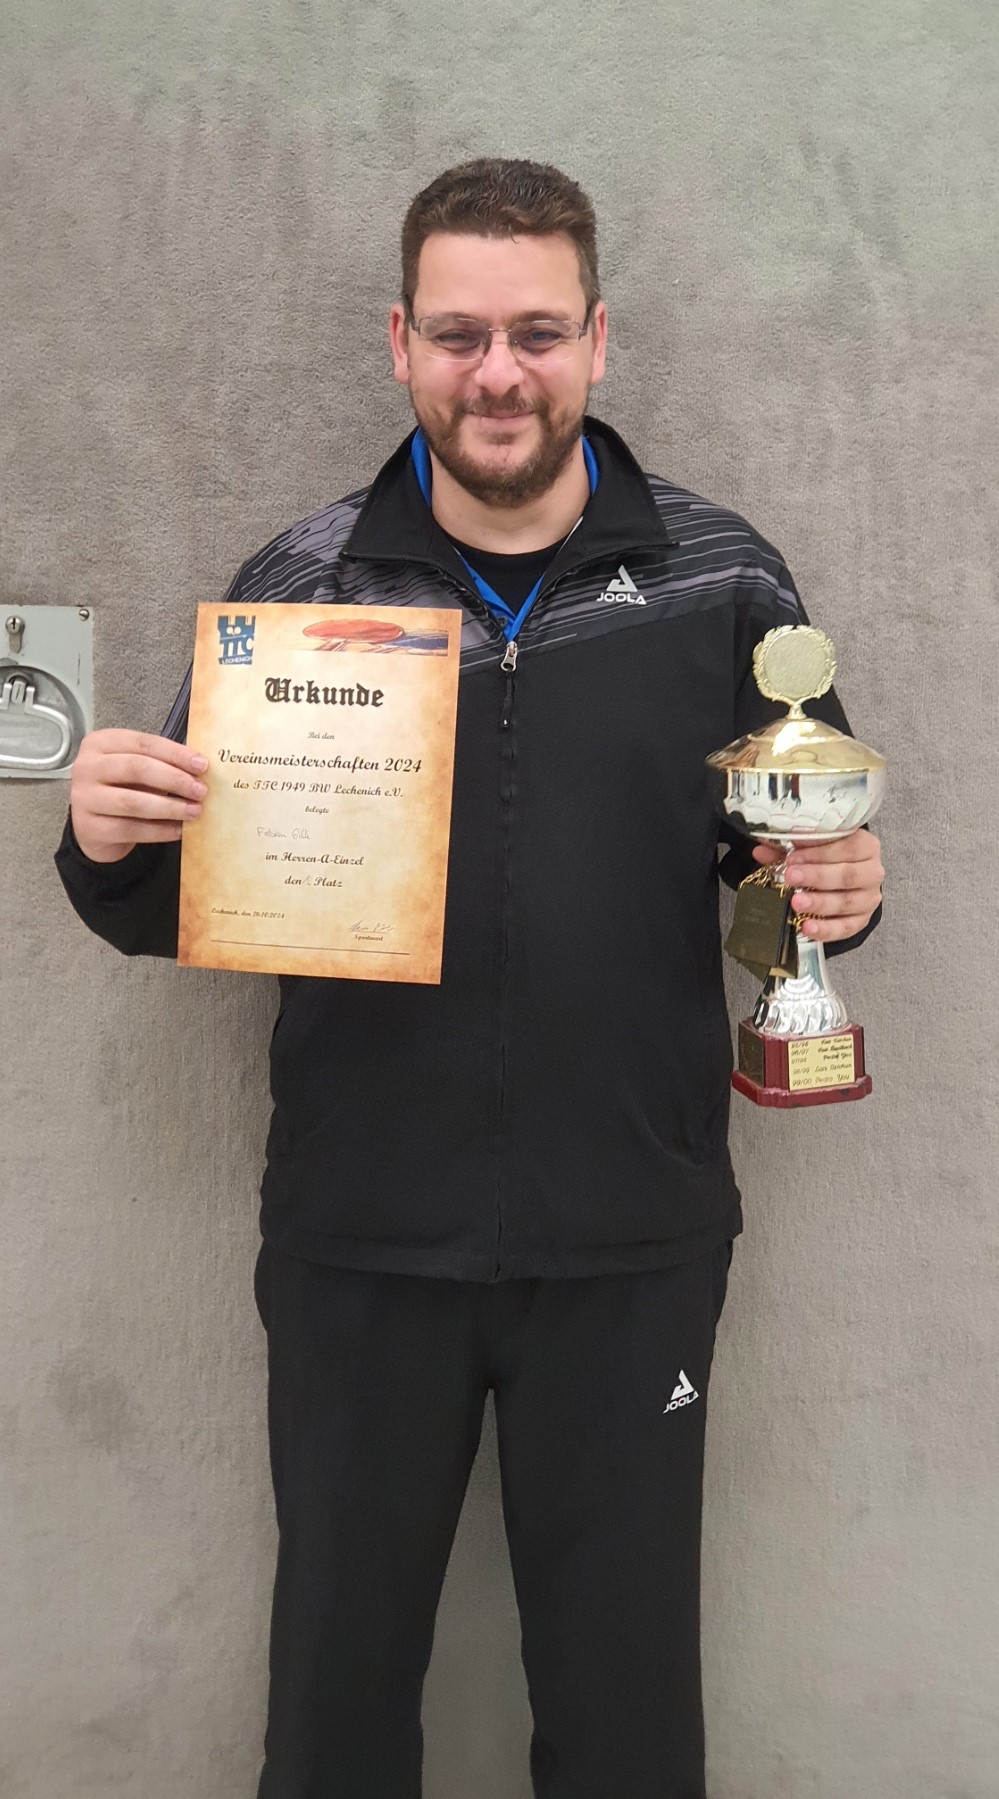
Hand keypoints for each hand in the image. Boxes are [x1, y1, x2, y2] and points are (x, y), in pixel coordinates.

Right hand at [69, 729, 208, 863]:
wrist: (94, 826)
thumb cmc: (120, 789)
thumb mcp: (136, 769)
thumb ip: (161, 764)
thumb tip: (200, 770)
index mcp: (100, 743)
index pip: (143, 743)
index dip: (175, 754)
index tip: (202, 765)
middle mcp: (87, 767)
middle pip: (136, 768)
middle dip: (174, 779)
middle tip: (200, 790)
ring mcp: (84, 798)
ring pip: (132, 802)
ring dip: (170, 807)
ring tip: (194, 811)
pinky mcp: (89, 828)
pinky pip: (130, 829)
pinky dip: (159, 831)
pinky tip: (179, 830)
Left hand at [751, 830, 883, 942]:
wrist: (842, 880)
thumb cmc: (827, 859)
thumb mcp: (809, 849)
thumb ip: (787, 848)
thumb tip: (761, 850)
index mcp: (865, 846)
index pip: (847, 847)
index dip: (819, 852)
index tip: (793, 856)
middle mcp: (872, 872)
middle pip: (847, 875)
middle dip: (817, 876)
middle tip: (791, 877)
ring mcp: (868, 899)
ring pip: (846, 902)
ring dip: (819, 903)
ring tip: (795, 903)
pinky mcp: (861, 921)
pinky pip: (845, 928)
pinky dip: (825, 929)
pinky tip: (806, 927)